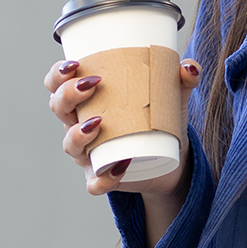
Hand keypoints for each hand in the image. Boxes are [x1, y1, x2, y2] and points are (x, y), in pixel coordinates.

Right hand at [45, 55, 199, 199]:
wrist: (172, 159)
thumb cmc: (159, 119)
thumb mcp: (170, 97)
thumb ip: (180, 80)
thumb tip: (190, 66)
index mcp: (86, 100)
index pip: (57, 84)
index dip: (57, 74)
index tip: (74, 64)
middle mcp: (79, 125)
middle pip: (58, 108)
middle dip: (68, 95)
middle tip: (91, 85)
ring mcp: (88, 154)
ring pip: (69, 145)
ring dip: (78, 134)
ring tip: (98, 123)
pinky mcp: (102, 179)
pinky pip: (94, 183)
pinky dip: (104, 177)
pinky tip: (121, 165)